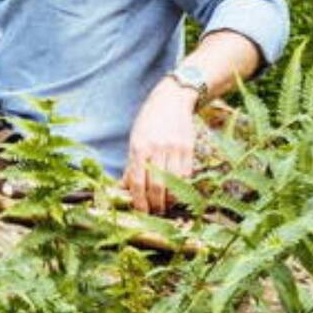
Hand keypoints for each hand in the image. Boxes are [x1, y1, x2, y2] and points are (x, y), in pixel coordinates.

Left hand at [122, 77, 197, 213]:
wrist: (172, 99)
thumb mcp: (135, 139)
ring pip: (173, 184)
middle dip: (154, 205)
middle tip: (153, 213)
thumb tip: (124, 189)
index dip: (138, 201)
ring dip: (169, 200)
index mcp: (139, 146)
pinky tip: (176, 192)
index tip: (140, 211)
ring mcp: (174, 149)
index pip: (138, 181)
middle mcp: (157, 148)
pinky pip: (186, 175)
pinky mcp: (188, 148)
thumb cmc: (149, 121)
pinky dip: (181, 187)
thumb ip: (132, 165)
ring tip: (165, 206)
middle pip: (156, 186)